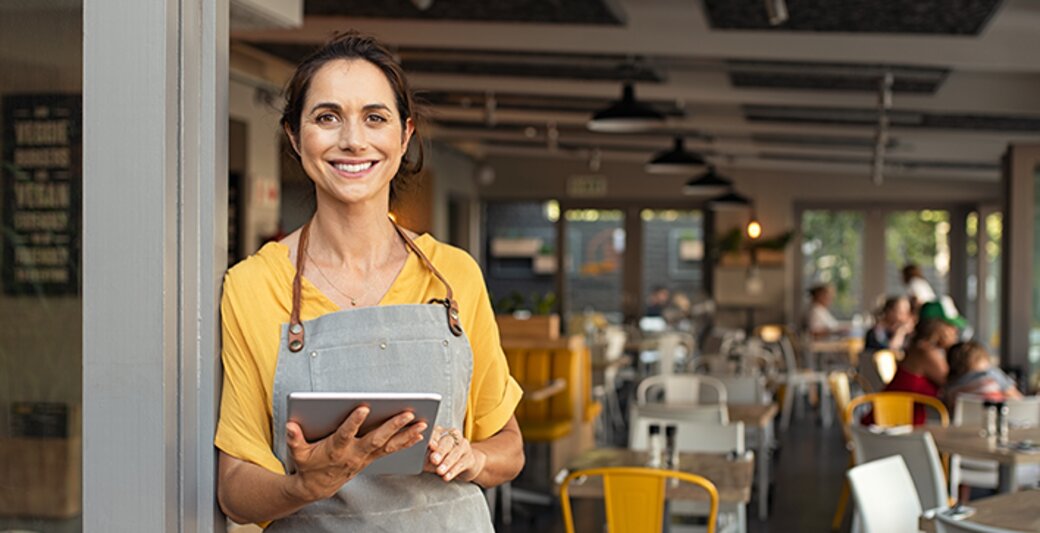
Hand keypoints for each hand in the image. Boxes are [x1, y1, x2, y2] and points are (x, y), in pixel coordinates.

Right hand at [285, 407, 427, 501]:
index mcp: (336, 449)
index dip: (354, 422)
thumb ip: (294, 439)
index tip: (364, 408)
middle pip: (376, 438)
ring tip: (422, 423)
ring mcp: (365, 457)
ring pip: (389, 445)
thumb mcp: (297, 453)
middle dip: (393, 426)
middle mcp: (354, 453)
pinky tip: (419, 434)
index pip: (345, 434)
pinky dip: (406, 442)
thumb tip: (290, 426)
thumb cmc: (308, 464)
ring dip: (406, 434)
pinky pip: (391, 450)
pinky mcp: (371, 458)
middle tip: (408, 413)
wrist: (318, 487)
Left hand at [425, 426, 486, 482]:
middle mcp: (453, 436)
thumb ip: (424, 455)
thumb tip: (416, 455)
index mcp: (441, 432)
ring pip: (455, 452)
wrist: (462, 466)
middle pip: (447, 441)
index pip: (436, 432)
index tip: (429, 445)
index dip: (433, 438)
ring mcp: (463, 446)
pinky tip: (447, 476)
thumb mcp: (429, 457)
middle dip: (440, 451)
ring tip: (440, 471)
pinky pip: (462, 463)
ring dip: (447, 462)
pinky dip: (453, 471)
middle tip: (434, 459)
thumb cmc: (441, 460)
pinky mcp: (470, 458)